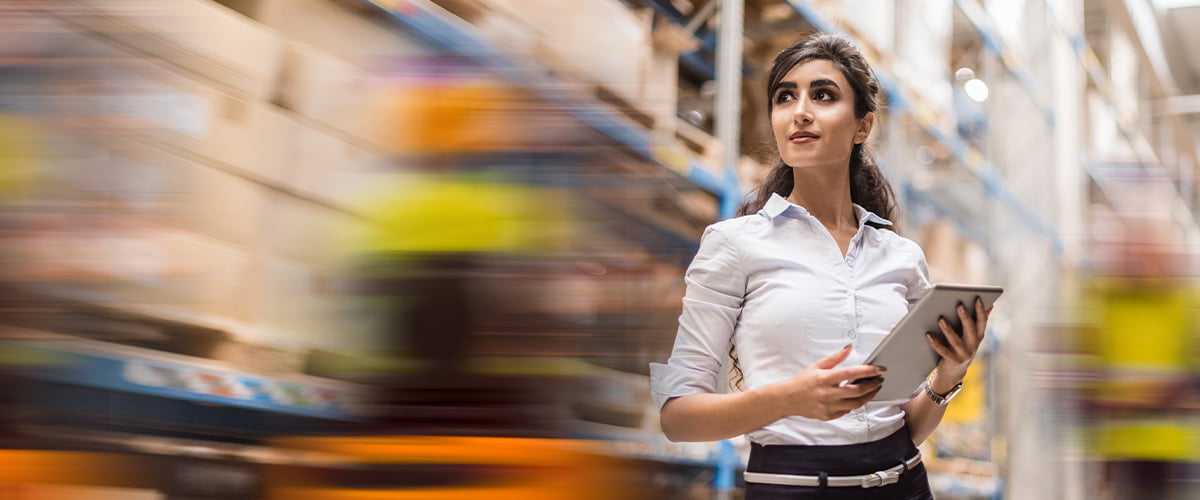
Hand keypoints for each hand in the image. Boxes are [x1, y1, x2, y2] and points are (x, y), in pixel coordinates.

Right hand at [764, 344, 885, 420]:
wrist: (787, 399)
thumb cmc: (802, 382)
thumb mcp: (817, 366)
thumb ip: (835, 357)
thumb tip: (849, 347)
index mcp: (825, 378)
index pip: (852, 373)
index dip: (869, 371)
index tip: (880, 369)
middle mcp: (828, 393)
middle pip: (858, 391)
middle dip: (873, 385)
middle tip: (879, 379)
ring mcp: (828, 406)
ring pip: (856, 404)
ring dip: (868, 396)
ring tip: (873, 389)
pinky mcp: (829, 415)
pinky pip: (848, 411)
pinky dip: (855, 404)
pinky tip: (857, 397)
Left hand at [927, 298, 992, 392]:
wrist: (954, 371)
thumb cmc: (961, 346)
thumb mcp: (971, 335)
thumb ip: (978, 320)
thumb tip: (991, 305)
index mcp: (978, 336)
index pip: (982, 321)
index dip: (981, 310)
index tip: (977, 299)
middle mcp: (973, 345)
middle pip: (970, 329)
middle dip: (965, 317)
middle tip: (959, 305)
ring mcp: (963, 354)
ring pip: (955, 340)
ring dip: (948, 329)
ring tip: (940, 319)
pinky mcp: (952, 361)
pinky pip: (943, 351)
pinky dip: (935, 343)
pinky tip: (928, 334)